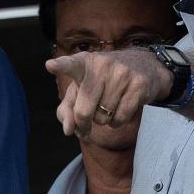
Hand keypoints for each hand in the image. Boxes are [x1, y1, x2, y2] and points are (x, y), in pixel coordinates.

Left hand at [45, 49, 172, 136]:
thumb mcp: (81, 89)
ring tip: (108, 105)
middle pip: (83, 111)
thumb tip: (68, 130)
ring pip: (103, 117)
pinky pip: (120, 118)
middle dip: (84, 123)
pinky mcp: (138, 85)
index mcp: (84, 63)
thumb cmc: (104, 82)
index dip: (61, 66)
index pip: (71, 65)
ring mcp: (122, 74)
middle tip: (87, 122)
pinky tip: (120, 109)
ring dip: (103, 120)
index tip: (50, 66)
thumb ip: (67, 109)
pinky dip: (117, 121)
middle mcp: (102, 65)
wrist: (144, 67)